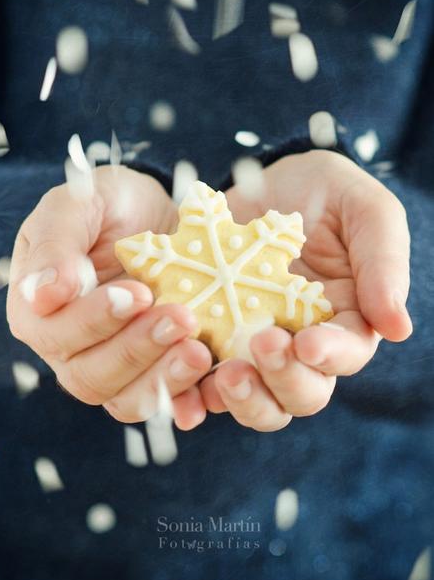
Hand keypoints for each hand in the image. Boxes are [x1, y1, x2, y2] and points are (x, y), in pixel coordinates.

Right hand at [7, 165, 211, 428]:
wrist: (157, 216)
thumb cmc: (108, 205)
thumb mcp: (77, 204)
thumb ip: (56, 243)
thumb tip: (44, 295)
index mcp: (41, 311)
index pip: (58, 333)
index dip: (96, 320)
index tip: (138, 292)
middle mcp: (72, 349)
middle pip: (93, 376)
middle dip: (139, 349)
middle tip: (183, 317)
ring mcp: (115, 366)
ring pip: (128, 399)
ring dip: (164, 380)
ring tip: (200, 351)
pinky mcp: (156, 371)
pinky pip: (166, 401)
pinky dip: (187, 400)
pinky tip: (208, 392)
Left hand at [201, 150, 411, 430]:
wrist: (262, 179)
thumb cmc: (324, 192)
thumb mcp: (365, 211)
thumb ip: (384, 263)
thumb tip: (398, 328)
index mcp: (345, 321)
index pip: (346, 354)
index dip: (330, 356)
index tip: (308, 341)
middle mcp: (301, 346)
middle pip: (301, 393)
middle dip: (284, 380)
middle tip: (262, 344)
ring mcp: (253, 348)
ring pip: (255, 400)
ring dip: (241, 398)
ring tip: (223, 372)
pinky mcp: (212, 339)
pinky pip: (201, 379)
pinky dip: (192, 389)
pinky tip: (182, 376)